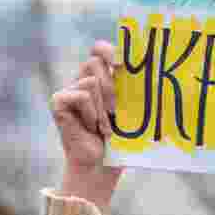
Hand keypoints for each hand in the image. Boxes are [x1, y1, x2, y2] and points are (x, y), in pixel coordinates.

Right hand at [51, 41, 123, 210]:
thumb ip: (137, 88)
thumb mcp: (132, 109)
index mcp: (101, 77)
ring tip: (105, 127)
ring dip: (103, 108)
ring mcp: (68, 89)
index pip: (100, 48)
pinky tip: (91, 128)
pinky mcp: (58, 101)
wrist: (101, 166)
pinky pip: (81, 96)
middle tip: (117, 107)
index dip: (111, 49)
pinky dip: (91, 114)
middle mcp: (82, 79)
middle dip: (111, 83)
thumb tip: (157, 69)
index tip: (124, 63)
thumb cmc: (120, 139)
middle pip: (94, 59)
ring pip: (91, 81)